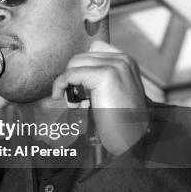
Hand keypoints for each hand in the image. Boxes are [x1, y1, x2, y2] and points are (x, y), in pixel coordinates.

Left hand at [52, 41, 148, 155]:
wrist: (131, 139)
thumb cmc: (119, 122)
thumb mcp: (111, 93)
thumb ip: (98, 79)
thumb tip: (72, 74)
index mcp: (126, 62)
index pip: (91, 52)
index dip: (79, 69)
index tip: (74, 87)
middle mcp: (123, 60)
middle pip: (80, 58)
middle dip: (71, 77)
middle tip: (73, 100)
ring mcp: (116, 66)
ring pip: (74, 64)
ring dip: (67, 83)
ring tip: (74, 103)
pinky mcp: (106, 75)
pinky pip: (71, 74)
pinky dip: (61, 84)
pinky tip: (59, 95)